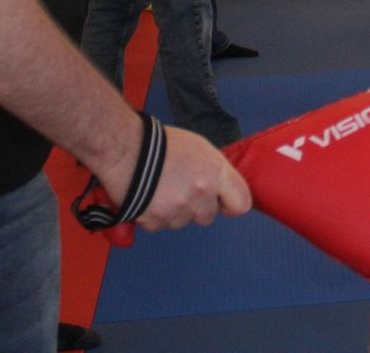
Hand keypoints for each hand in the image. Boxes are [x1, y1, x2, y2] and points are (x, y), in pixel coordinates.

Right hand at [105, 124, 250, 233]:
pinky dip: (156, 216)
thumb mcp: (200, 148)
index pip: (241, 202)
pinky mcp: (158, 221)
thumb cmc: (164, 144)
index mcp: (215, 172)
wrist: (128, 150)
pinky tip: (150, 197)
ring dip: (175, 211)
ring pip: (183, 221)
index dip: (232, 205)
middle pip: (208, 216)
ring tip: (162, 188)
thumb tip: (219, 186)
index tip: (224, 203)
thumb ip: (214, 170)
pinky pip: (162, 225)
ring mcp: (179, 210)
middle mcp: (201, 193)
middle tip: (183, 189)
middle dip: (198, 207)